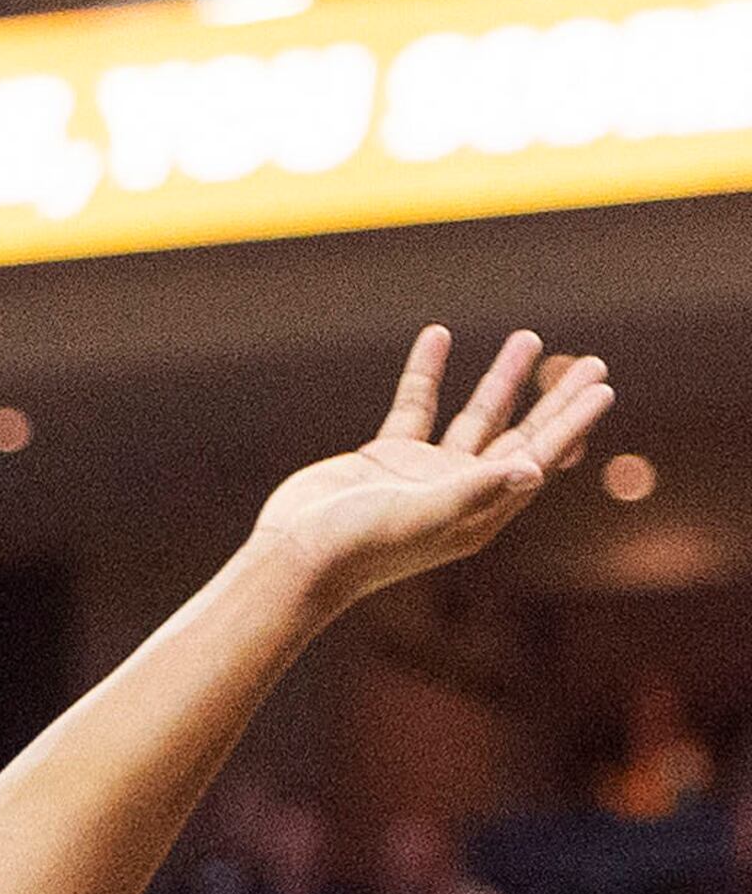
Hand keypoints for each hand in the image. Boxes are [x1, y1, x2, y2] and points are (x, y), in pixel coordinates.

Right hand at [247, 325, 613, 609]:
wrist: (291, 556)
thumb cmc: (357, 547)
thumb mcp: (420, 516)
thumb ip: (475, 490)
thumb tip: (532, 470)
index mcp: (480, 512)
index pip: (539, 458)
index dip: (572, 422)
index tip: (601, 387)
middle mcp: (460, 491)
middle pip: (521, 435)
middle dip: (555, 399)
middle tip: (592, 363)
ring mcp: (424, 474)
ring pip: (475, 417)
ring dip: (501, 379)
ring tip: (527, 339)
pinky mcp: (386, 458)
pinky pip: (416, 406)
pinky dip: (427, 373)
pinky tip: (438, 337)